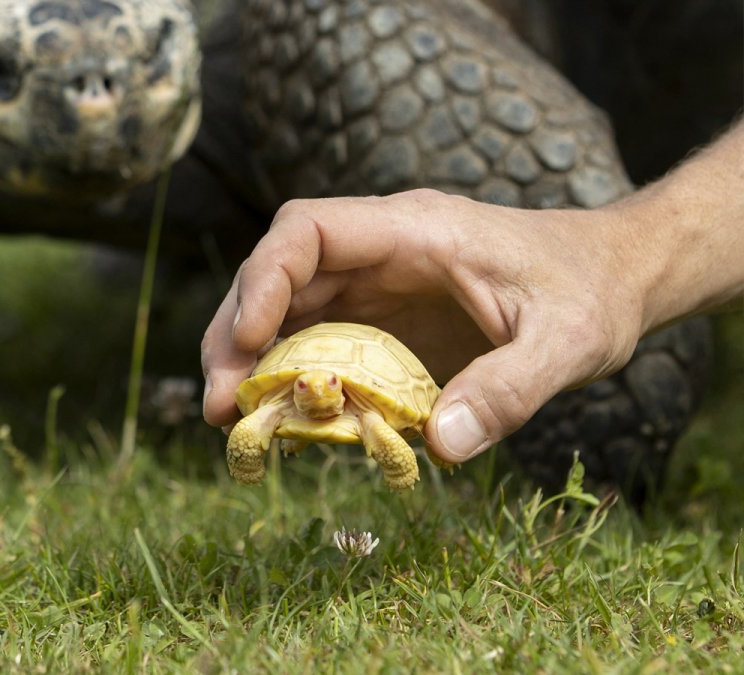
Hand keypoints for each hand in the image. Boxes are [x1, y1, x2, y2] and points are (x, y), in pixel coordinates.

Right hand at [201, 189, 648, 462]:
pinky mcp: (382, 320)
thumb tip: (443, 448)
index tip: (247, 340)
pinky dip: (291, 380)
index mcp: (414, 232)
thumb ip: (510, 390)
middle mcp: (381, 252)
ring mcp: (376, 286)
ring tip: (230, 418)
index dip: (264, 279)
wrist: (613, 278)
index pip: (308, 230)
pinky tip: (281, 422)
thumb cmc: (590, 294)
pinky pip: (318, 343)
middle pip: (278, 275)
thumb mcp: (567, 344)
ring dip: (251, 360)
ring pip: (287, 310)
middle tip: (220, 403)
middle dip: (236, 334)